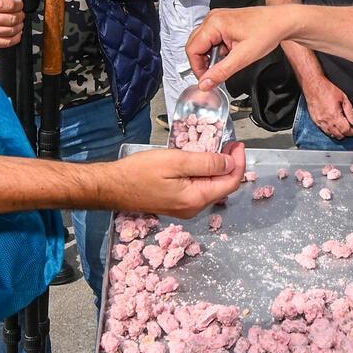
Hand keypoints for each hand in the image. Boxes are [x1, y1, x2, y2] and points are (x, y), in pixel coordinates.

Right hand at [0, 0, 24, 49]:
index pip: (5, 5)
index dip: (17, 5)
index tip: (20, 4)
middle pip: (10, 19)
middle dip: (20, 16)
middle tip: (21, 14)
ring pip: (9, 31)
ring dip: (19, 27)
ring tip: (19, 22)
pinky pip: (6, 42)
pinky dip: (16, 37)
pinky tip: (17, 32)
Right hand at [100, 146, 245, 219]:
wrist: (112, 187)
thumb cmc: (139, 173)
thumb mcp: (176, 161)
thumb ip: (206, 163)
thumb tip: (230, 163)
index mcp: (196, 199)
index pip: (230, 183)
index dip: (239, 163)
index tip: (238, 145)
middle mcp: (193, 208)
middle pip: (223, 187)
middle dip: (231, 165)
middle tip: (230, 144)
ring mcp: (184, 208)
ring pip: (211, 188)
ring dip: (218, 169)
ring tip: (218, 149)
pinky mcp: (176, 204)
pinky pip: (199, 189)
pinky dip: (205, 174)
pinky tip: (201, 161)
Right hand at [186, 7, 297, 85]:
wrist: (282, 21)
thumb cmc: (267, 32)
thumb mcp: (243, 57)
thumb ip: (221, 72)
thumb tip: (204, 83)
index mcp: (214, 23)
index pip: (192, 49)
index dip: (197, 68)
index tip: (206, 80)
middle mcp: (213, 18)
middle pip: (195, 45)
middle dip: (203, 62)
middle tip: (215, 74)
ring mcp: (218, 18)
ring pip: (203, 43)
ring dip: (211, 56)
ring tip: (228, 61)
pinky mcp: (223, 22)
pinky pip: (212, 38)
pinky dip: (217, 50)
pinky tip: (230, 53)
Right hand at [303, 74, 352, 140]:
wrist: (313, 86)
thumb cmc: (328, 90)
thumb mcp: (343, 98)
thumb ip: (350, 112)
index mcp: (334, 116)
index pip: (346, 130)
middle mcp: (326, 121)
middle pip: (339, 135)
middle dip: (346, 134)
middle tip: (351, 130)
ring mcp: (319, 122)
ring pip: (331, 135)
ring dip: (338, 134)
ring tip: (343, 129)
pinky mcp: (315, 121)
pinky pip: (324, 131)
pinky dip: (331, 131)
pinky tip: (334, 127)